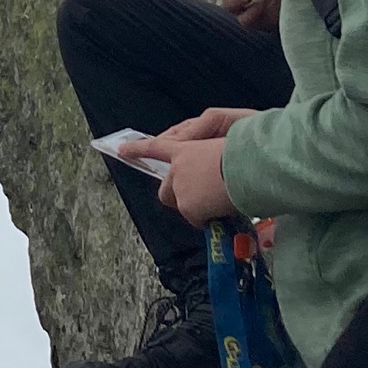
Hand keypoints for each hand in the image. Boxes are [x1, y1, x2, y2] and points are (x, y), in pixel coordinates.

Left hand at [113, 109, 257, 229]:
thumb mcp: (221, 150)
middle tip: (196, 202)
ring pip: (184, 208)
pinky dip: (208, 219)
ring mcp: (181, 190)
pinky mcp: (188, 207)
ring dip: (198, 209)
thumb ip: (208, 162)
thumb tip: (211, 177)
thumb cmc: (242, 154)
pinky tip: (222, 210)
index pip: (155, 148)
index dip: (138, 149)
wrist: (245, 166)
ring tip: (220, 201)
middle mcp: (177, 170)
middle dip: (175, 197)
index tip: (122, 150)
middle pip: (165, 190)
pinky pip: (198, 220)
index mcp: (185, 150)